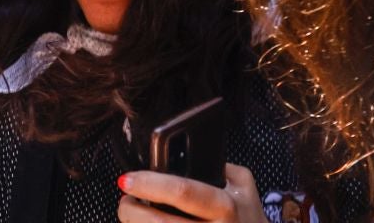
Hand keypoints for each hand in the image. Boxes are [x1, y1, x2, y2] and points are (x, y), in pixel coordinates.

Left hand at [117, 165, 259, 222]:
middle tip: (124, 201)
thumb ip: (218, 167)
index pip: (183, 191)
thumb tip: (183, 156)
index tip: (128, 179)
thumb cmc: (249, 218)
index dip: (151, 184)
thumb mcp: (243, 185)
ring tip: (130, 215)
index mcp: (225, 207)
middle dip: (132, 212)